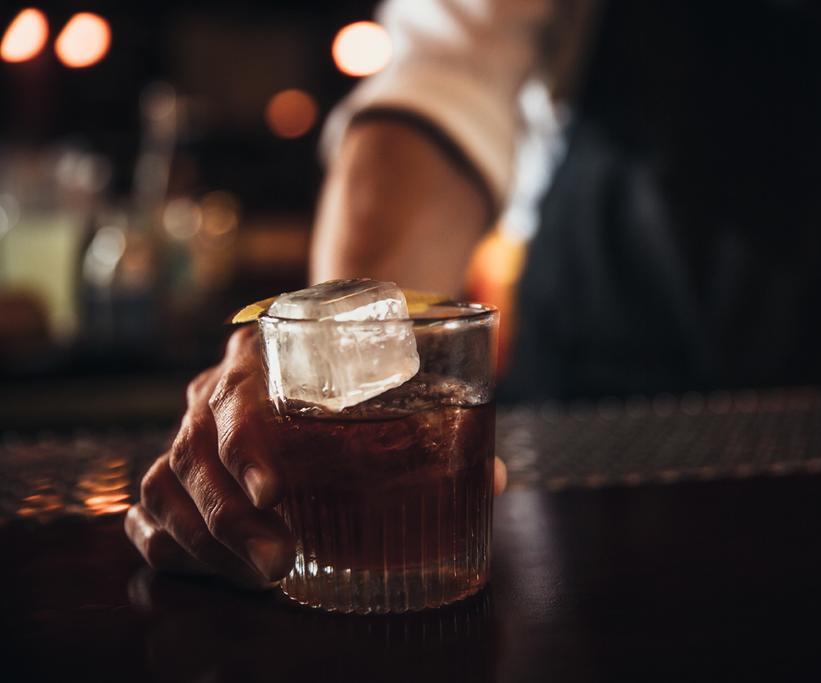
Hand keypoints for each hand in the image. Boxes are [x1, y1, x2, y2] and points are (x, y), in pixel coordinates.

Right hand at [126, 326, 508, 585]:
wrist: (326, 334)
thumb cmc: (368, 364)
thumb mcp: (402, 377)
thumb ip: (444, 424)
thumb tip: (496, 478)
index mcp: (271, 348)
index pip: (242, 394)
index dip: (248, 446)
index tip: (272, 492)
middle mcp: (221, 382)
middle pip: (198, 448)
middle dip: (232, 519)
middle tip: (279, 564)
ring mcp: (192, 419)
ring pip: (167, 480)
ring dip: (205, 539)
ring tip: (259, 576)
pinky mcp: (180, 458)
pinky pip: (150, 501)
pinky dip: (166, 538)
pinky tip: (203, 567)